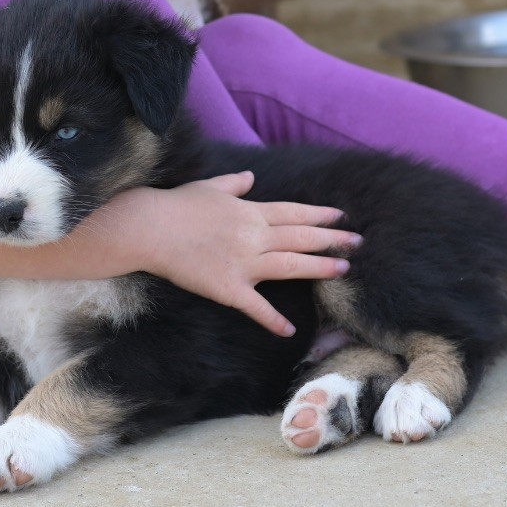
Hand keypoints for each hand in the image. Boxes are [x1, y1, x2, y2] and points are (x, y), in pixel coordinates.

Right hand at [137, 171, 358, 335]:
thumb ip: (234, 184)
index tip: (341, 217)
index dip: (320, 215)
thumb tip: (250, 176)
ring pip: (290, 266)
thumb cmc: (177, 205)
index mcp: (250, 211)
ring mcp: (243, 262)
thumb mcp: (210, 186)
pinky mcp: (228, 287)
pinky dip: (273, 320)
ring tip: (343, 270)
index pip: (294, 213)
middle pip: (301, 237)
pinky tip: (289, 331)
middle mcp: (253, 235)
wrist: (149, 228)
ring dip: (319, 268)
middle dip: (332, 240)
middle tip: (357, 242)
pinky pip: (255, 306)